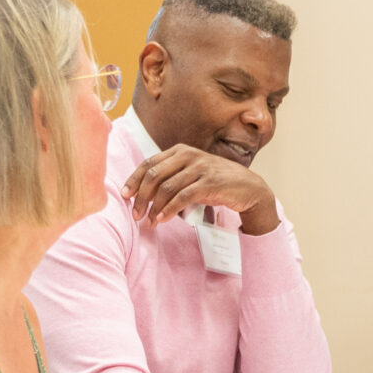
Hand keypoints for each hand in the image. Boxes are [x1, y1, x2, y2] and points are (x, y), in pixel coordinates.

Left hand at [124, 144, 277, 233]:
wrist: (248, 187)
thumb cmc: (216, 183)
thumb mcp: (191, 174)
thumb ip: (172, 177)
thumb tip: (144, 194)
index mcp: (180, 151)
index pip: (149, 163)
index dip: (134, 180)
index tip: (124, 196)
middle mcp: (188, 155)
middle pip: (154, 175)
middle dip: (141, 197)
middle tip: (135, 215)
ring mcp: (200, 168)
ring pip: (166, 187)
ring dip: (154, 207)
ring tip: (149, 222)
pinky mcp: (210, 182)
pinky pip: (183, 197)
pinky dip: (170, 209)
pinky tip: (163, 219)